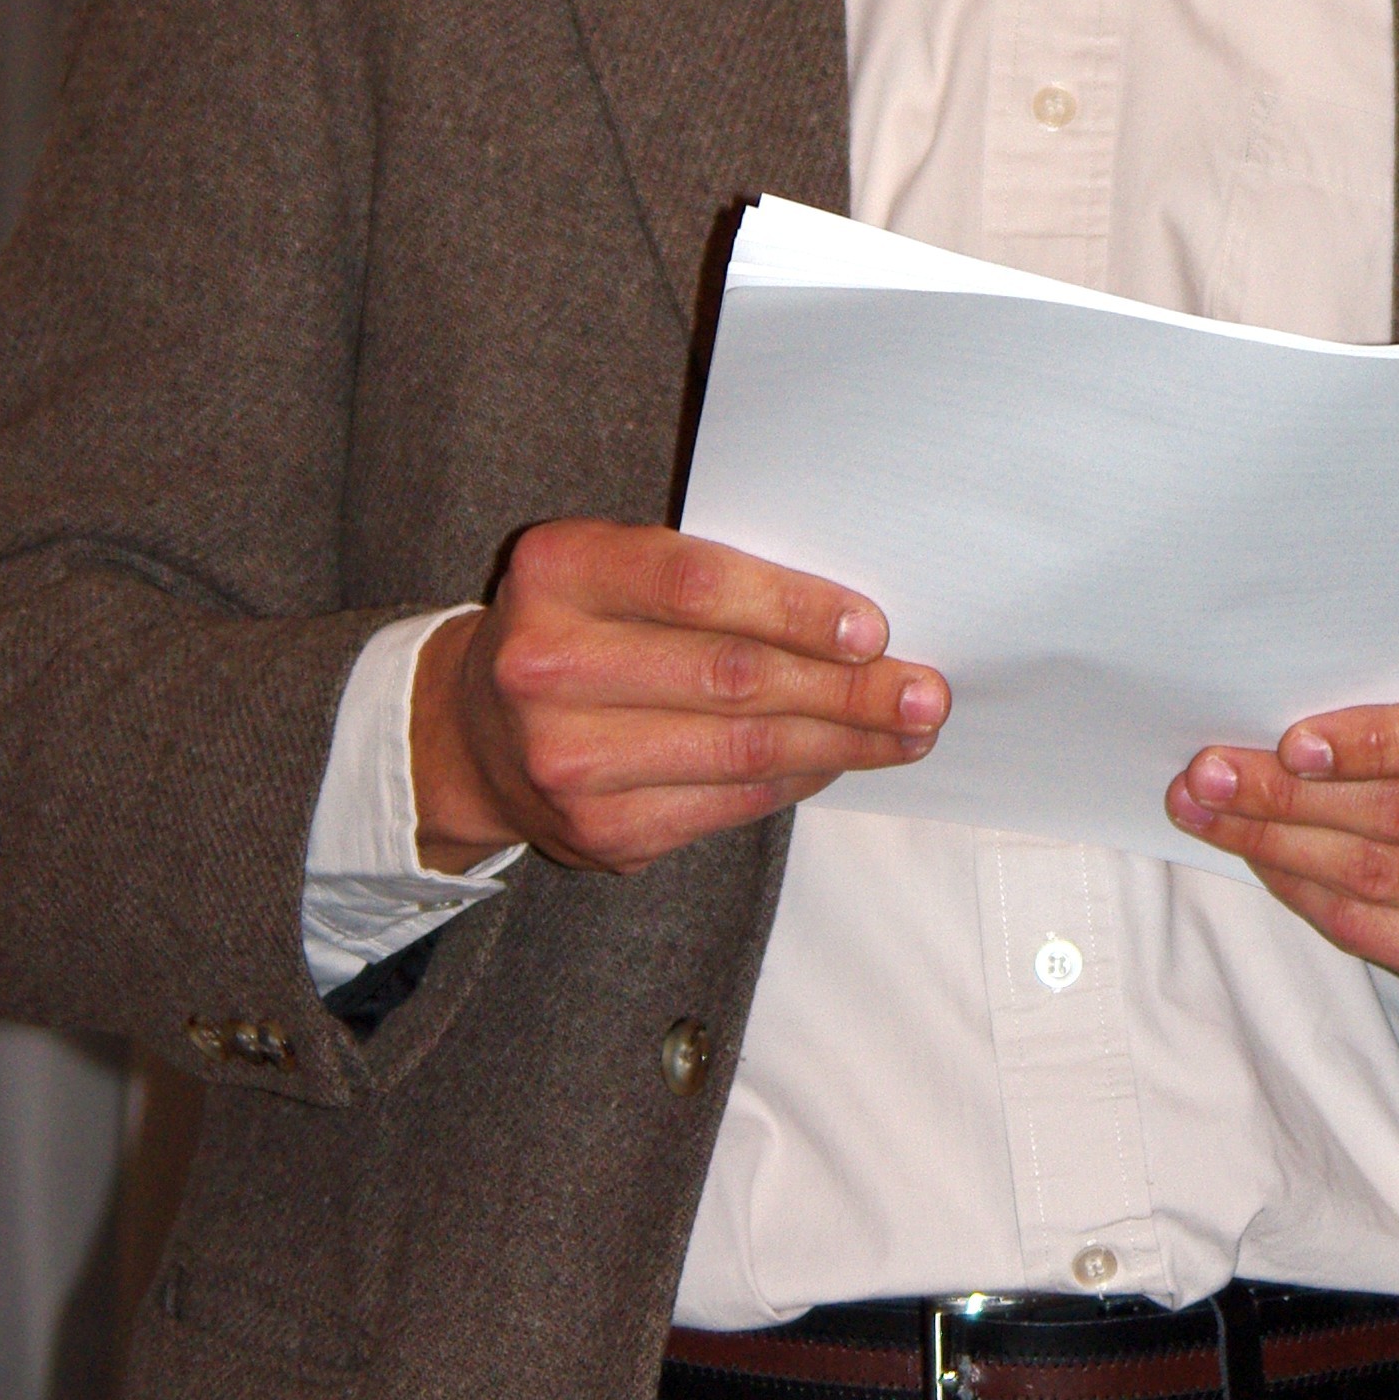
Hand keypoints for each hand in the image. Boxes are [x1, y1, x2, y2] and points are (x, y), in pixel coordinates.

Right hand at [410, 521, 948, 873]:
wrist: (473, 729)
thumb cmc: (578, 625)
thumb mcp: (610, 567)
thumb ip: (702, 575)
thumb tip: (852, 622)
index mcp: (557, 570)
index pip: (694, 586)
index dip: (793, 608)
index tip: (874, 627)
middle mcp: (547, 665)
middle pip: (731, 678)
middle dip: (847, 688)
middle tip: (924, 691)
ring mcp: (568, 758)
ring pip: (740, 751)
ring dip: (842, 743)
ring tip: (908, 731)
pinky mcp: (598, 831)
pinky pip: (727, 804)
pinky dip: (796, 782)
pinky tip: (841, 762)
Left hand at [1165, 671, 1398, 1003]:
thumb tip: (1266, 700)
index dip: (1378, 742)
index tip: (1290, 743)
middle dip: (1289, 794)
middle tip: (1207, 775)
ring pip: (1378, 876)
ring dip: (1276, 843)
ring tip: (1207, 812)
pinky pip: (1370, 931)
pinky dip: (1301, 891)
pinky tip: (1259, 856)